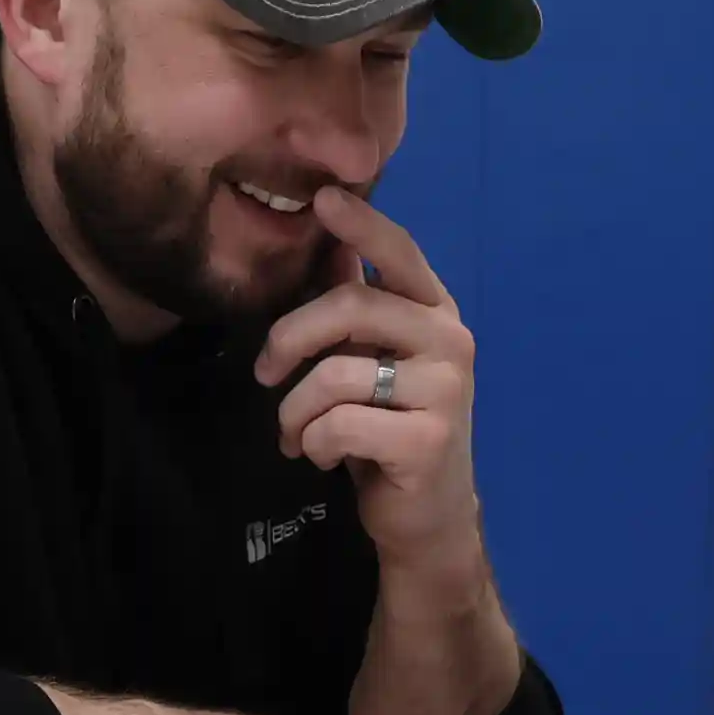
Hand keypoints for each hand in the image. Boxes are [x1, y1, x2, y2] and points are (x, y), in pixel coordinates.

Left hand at [255, 188, 485, 577]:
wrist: (425, 516)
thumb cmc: (390, 430)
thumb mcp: (372, 361)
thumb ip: (356, 306)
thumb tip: (330, 238)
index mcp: (435, 313)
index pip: (400, 254)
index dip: (362, 223)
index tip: (322, 199)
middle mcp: (450, 342)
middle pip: (352, 307)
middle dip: (289, 338)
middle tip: (262, 373)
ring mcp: (447, 390)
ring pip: (336, 374)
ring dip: (294, 411)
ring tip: (295, 434)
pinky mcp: (430, 438)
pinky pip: (340, 424)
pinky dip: (313, 443)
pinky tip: (321, 457)